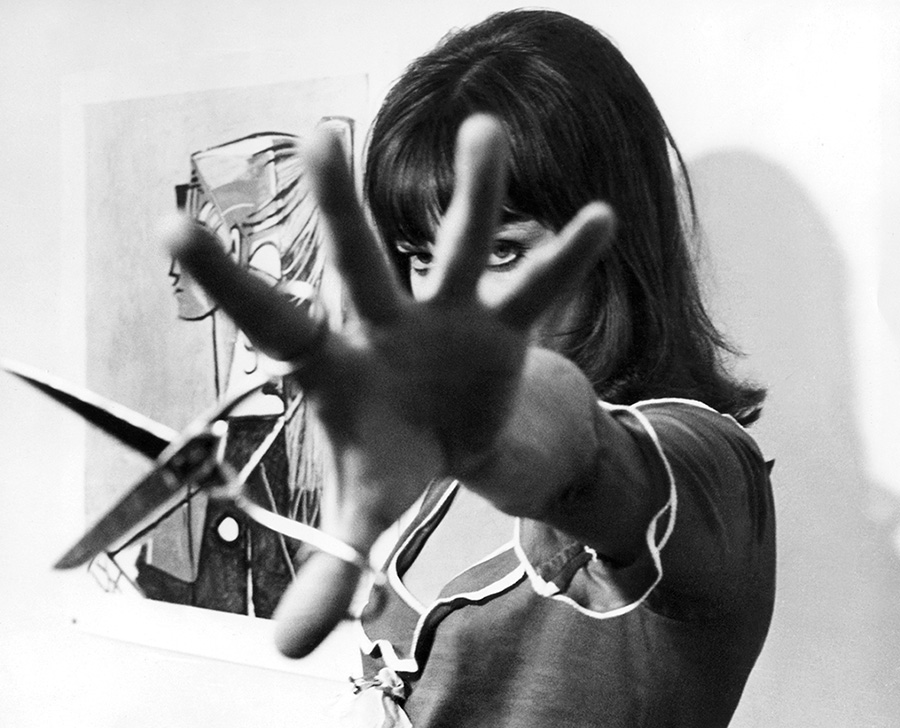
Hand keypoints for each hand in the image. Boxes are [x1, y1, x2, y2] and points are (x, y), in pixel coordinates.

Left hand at [167, 115, 613, 655]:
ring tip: (486, 133)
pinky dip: (566, 259)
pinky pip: (536, 287)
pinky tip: (596, 219)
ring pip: (459, 248)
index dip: (229, 280)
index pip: (273, 320)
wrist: (450, 435)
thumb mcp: (364, 511)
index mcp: (336, 366)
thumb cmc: (390, 460)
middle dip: (341, 209)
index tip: (174, 225)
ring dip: (475, 195)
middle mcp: (384, 324)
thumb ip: (332, 569)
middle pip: (359, 262)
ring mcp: (445, 316)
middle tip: (322, 139)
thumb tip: (289, 650)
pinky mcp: (500, 324)